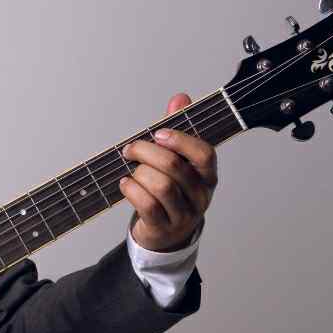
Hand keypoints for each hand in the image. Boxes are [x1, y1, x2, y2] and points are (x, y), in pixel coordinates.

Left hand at [120, 93, 217, 251]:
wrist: (166, 234)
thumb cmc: (171, 191)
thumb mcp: (177, 160)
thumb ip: (178, 130)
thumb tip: (180, 98)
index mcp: (207, 176)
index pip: (205, 154)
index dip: (180, 140)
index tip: (158, 133)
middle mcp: (200, 195)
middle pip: (174, 167)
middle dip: (146, 152)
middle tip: (130, 149)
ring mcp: (184, 214)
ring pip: (161, 186)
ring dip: (139, 173)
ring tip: (130, 170)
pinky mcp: (164, 228)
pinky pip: (147, 205)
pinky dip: (132, 191)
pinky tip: (125, 184)